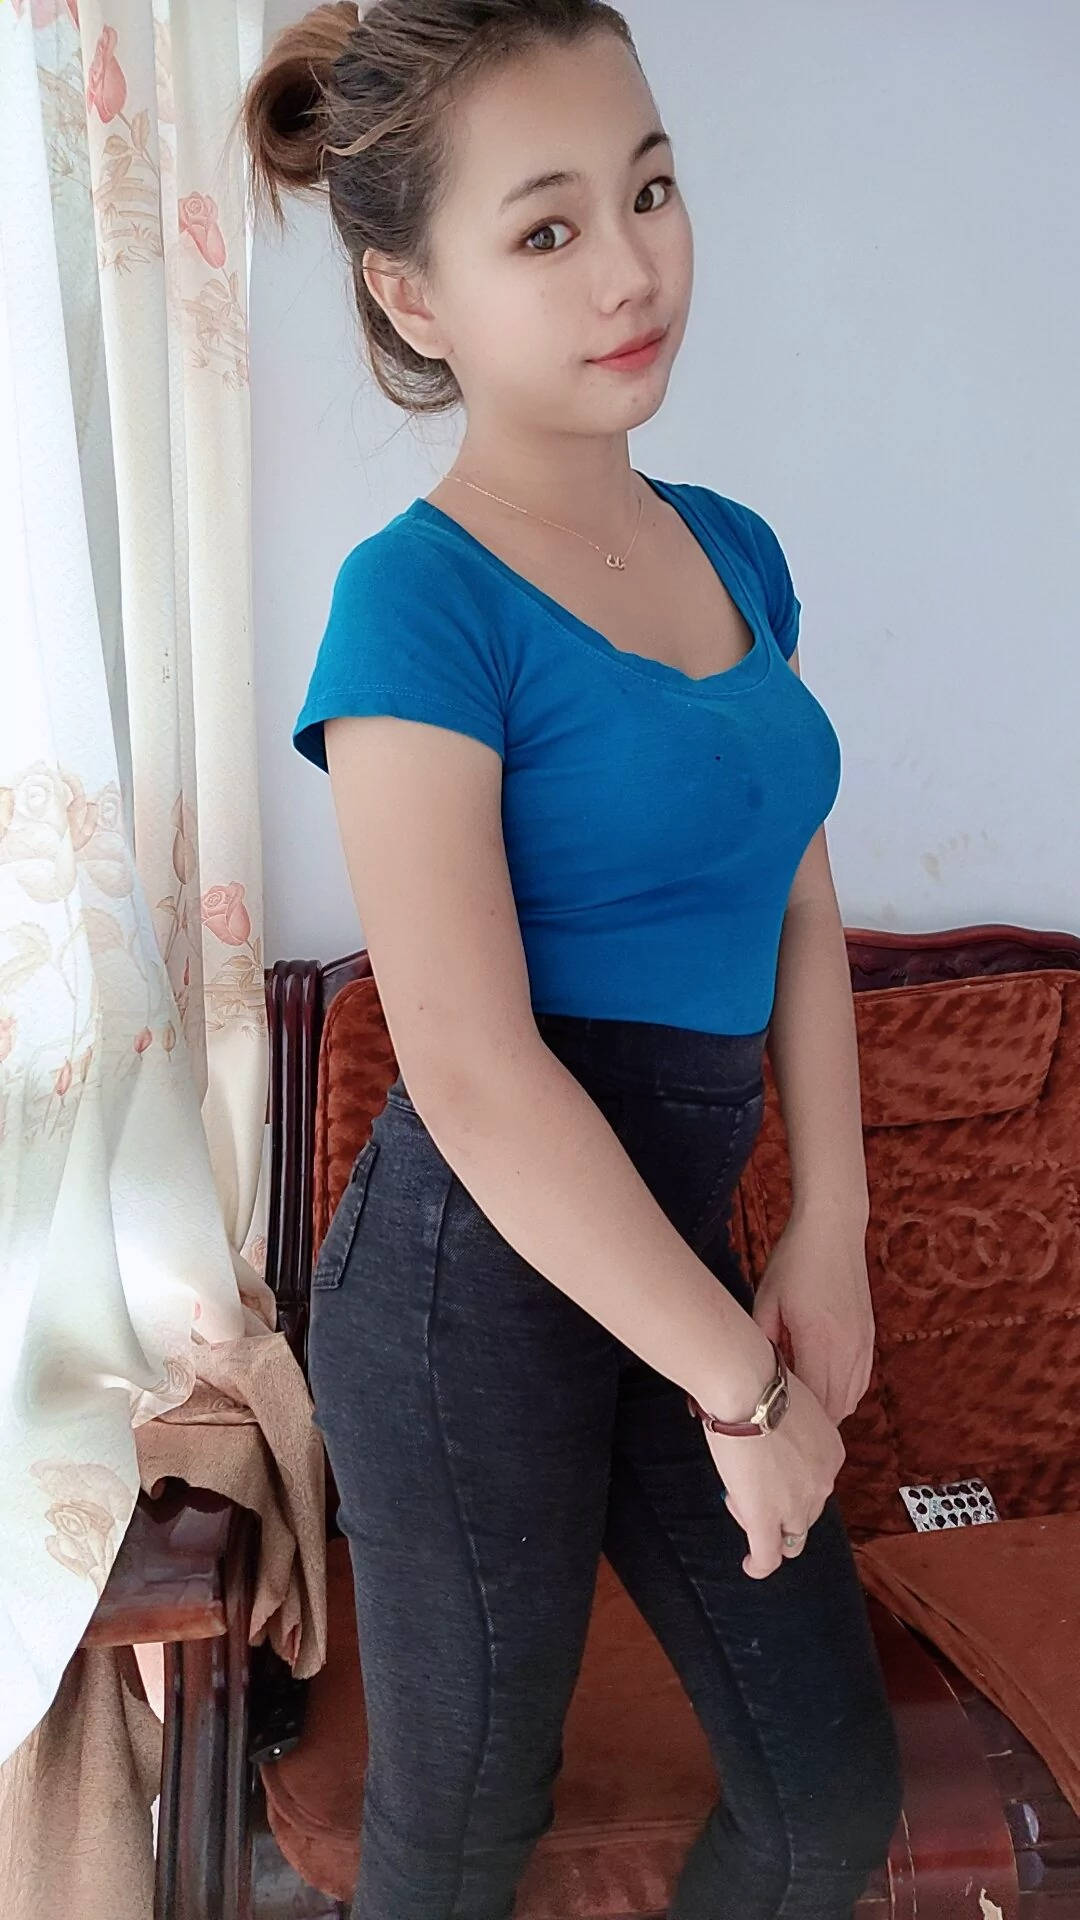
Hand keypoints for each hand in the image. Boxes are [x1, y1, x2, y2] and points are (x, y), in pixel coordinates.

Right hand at [704, 1367, 844, 1578]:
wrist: (748, 1390)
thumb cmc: (761, 1384)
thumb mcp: (794, 1404)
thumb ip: (792, 1426)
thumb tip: (772, 1427)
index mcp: (832, 1453)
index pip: (816, 1482)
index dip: (792, 1480)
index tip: (770, 1468)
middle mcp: (823, 1483)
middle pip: (807, 1512)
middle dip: (782, 1507)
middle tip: (751, 1487)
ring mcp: (797, 1506)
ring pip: (791, 1538)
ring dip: (769, 1531)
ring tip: (744, 1513)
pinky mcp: (767, 1520)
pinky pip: (768, 1556)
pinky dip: (760, 1565)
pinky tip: (751, 1567)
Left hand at [750, 1212, 875, 1425]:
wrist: (833, 1228)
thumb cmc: (794, 1261)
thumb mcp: (766, 1300)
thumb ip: (763, 1341)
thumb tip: (756, 1374)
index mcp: (820, 1340)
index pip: (814, 1403)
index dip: (794, 1418)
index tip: (771, 1418)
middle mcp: (848, 1348)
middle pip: (836, 1409)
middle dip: (810, 1421)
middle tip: (781, 1418)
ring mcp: (864, 1344)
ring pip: (852, 1399)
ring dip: (828, 1409)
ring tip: (799, 1405)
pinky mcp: (870, 1338)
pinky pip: (861, 1382)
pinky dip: (843, 1392)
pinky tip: (821, 1385)